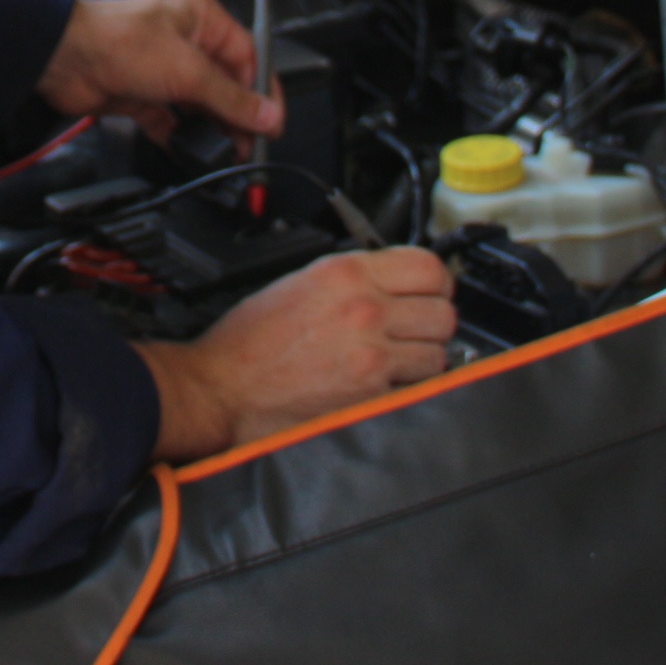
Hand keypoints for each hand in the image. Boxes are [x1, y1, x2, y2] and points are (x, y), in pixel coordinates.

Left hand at [35, 0, 279, 140]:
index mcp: (202, 19)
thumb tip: (265, 114)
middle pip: (225, 83)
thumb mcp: (187, 71)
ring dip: (209, 128)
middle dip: (237, 115)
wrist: (62, 57)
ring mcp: (160, 68)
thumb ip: (230, 98)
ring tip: (222, 151)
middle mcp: (183, 41)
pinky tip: (186, 150)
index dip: (262, 92)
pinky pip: (168, 120)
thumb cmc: (116, 39)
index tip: (271, 121)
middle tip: (248, 143)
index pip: (247, 56)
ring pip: (198, 104)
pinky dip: (177, 136)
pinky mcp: (140, 93)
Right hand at [136, 248, 455, 461]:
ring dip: (422, 359)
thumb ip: (352, 277)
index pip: (429, 266)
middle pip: (443, 312)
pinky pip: (416, 390)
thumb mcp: (298, 282)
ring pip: (438, 354)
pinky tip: (381, 385)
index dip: (436, 281)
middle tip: (413, 330)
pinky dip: (406, 390)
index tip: (431, 291)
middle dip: (432, 322)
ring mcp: (371, 357)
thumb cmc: (248, 344)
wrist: (221, 390)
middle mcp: (365, 311)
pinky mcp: (370, 397)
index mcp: (345, 274)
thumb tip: (395, 281)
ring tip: (396, 361)